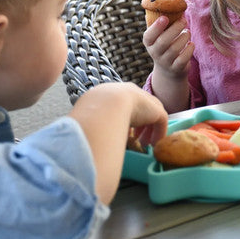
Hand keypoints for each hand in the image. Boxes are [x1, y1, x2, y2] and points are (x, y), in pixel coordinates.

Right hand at [69, 82, 167, 202]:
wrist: (106, 105)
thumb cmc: (91, 112)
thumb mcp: (86, 115)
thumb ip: (89, 123)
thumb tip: (79, 138)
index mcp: (112, 92)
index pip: (122, 105)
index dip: (123, 119)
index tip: (123, 132)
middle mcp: (129, 92)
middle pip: (139, 108)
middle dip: (139, 123)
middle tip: (137, 139)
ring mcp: (144, 99)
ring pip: (151, 114)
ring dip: (148, 130)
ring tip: (145, 144)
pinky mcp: (156, 109)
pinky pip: (160, 121)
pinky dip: (158, 134)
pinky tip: (153, 145)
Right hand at [143, 14, 193, 78]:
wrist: (168, 69)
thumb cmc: (164, 43)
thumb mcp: (159, 34)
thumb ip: (160, 19)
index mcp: (149, 42)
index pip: (149, 35)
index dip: (156, 27)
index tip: (165, 18)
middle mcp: (155, 53)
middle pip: (163, 41)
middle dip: (175, 29)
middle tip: (184, 21)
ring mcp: (165, 62)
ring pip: (175, 49)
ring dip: (184, 37)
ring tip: (187, 32)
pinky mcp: (176, 68)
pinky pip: (183, 59)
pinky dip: (189, 49)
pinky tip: (191, 44)